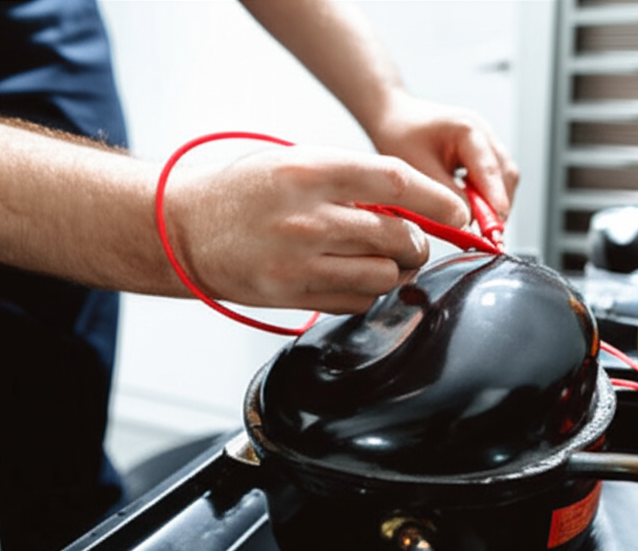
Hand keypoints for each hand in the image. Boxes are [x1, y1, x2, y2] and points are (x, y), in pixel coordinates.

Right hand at [163, 146, 468, 313]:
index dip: (437, 200)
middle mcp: (306, 217)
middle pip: (397, 235)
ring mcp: (298, 261)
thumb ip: (350, 179)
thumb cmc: (241, 191)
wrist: (180, 227)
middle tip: (415, 240)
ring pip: (383, 275)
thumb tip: (409, 203)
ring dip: (397, 270)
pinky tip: (356, 277)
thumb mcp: (294, 163)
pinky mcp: (290, 295)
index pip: (396, 182)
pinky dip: (369, 292)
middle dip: (419, 242)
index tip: (457, 212)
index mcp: (310, 172)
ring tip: (387, 261)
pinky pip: (355, 301)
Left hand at [365, 89, 518, 220]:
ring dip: (493, 203)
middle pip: (506, 176)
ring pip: (504, 179)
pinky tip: (471, 208)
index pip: (490, 171)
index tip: (495, 230)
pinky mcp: (481, 153)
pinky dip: (485, 196)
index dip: (495, 203)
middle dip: (498, 207)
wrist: (392, 115)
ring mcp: (485, 142)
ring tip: (477, 224)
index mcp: (468, 129)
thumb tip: (468, 224)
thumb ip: (445, 197)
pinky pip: (493, 178)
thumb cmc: (399, 134)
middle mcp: (483, 133)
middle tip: (487, 236)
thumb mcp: (418, 169)